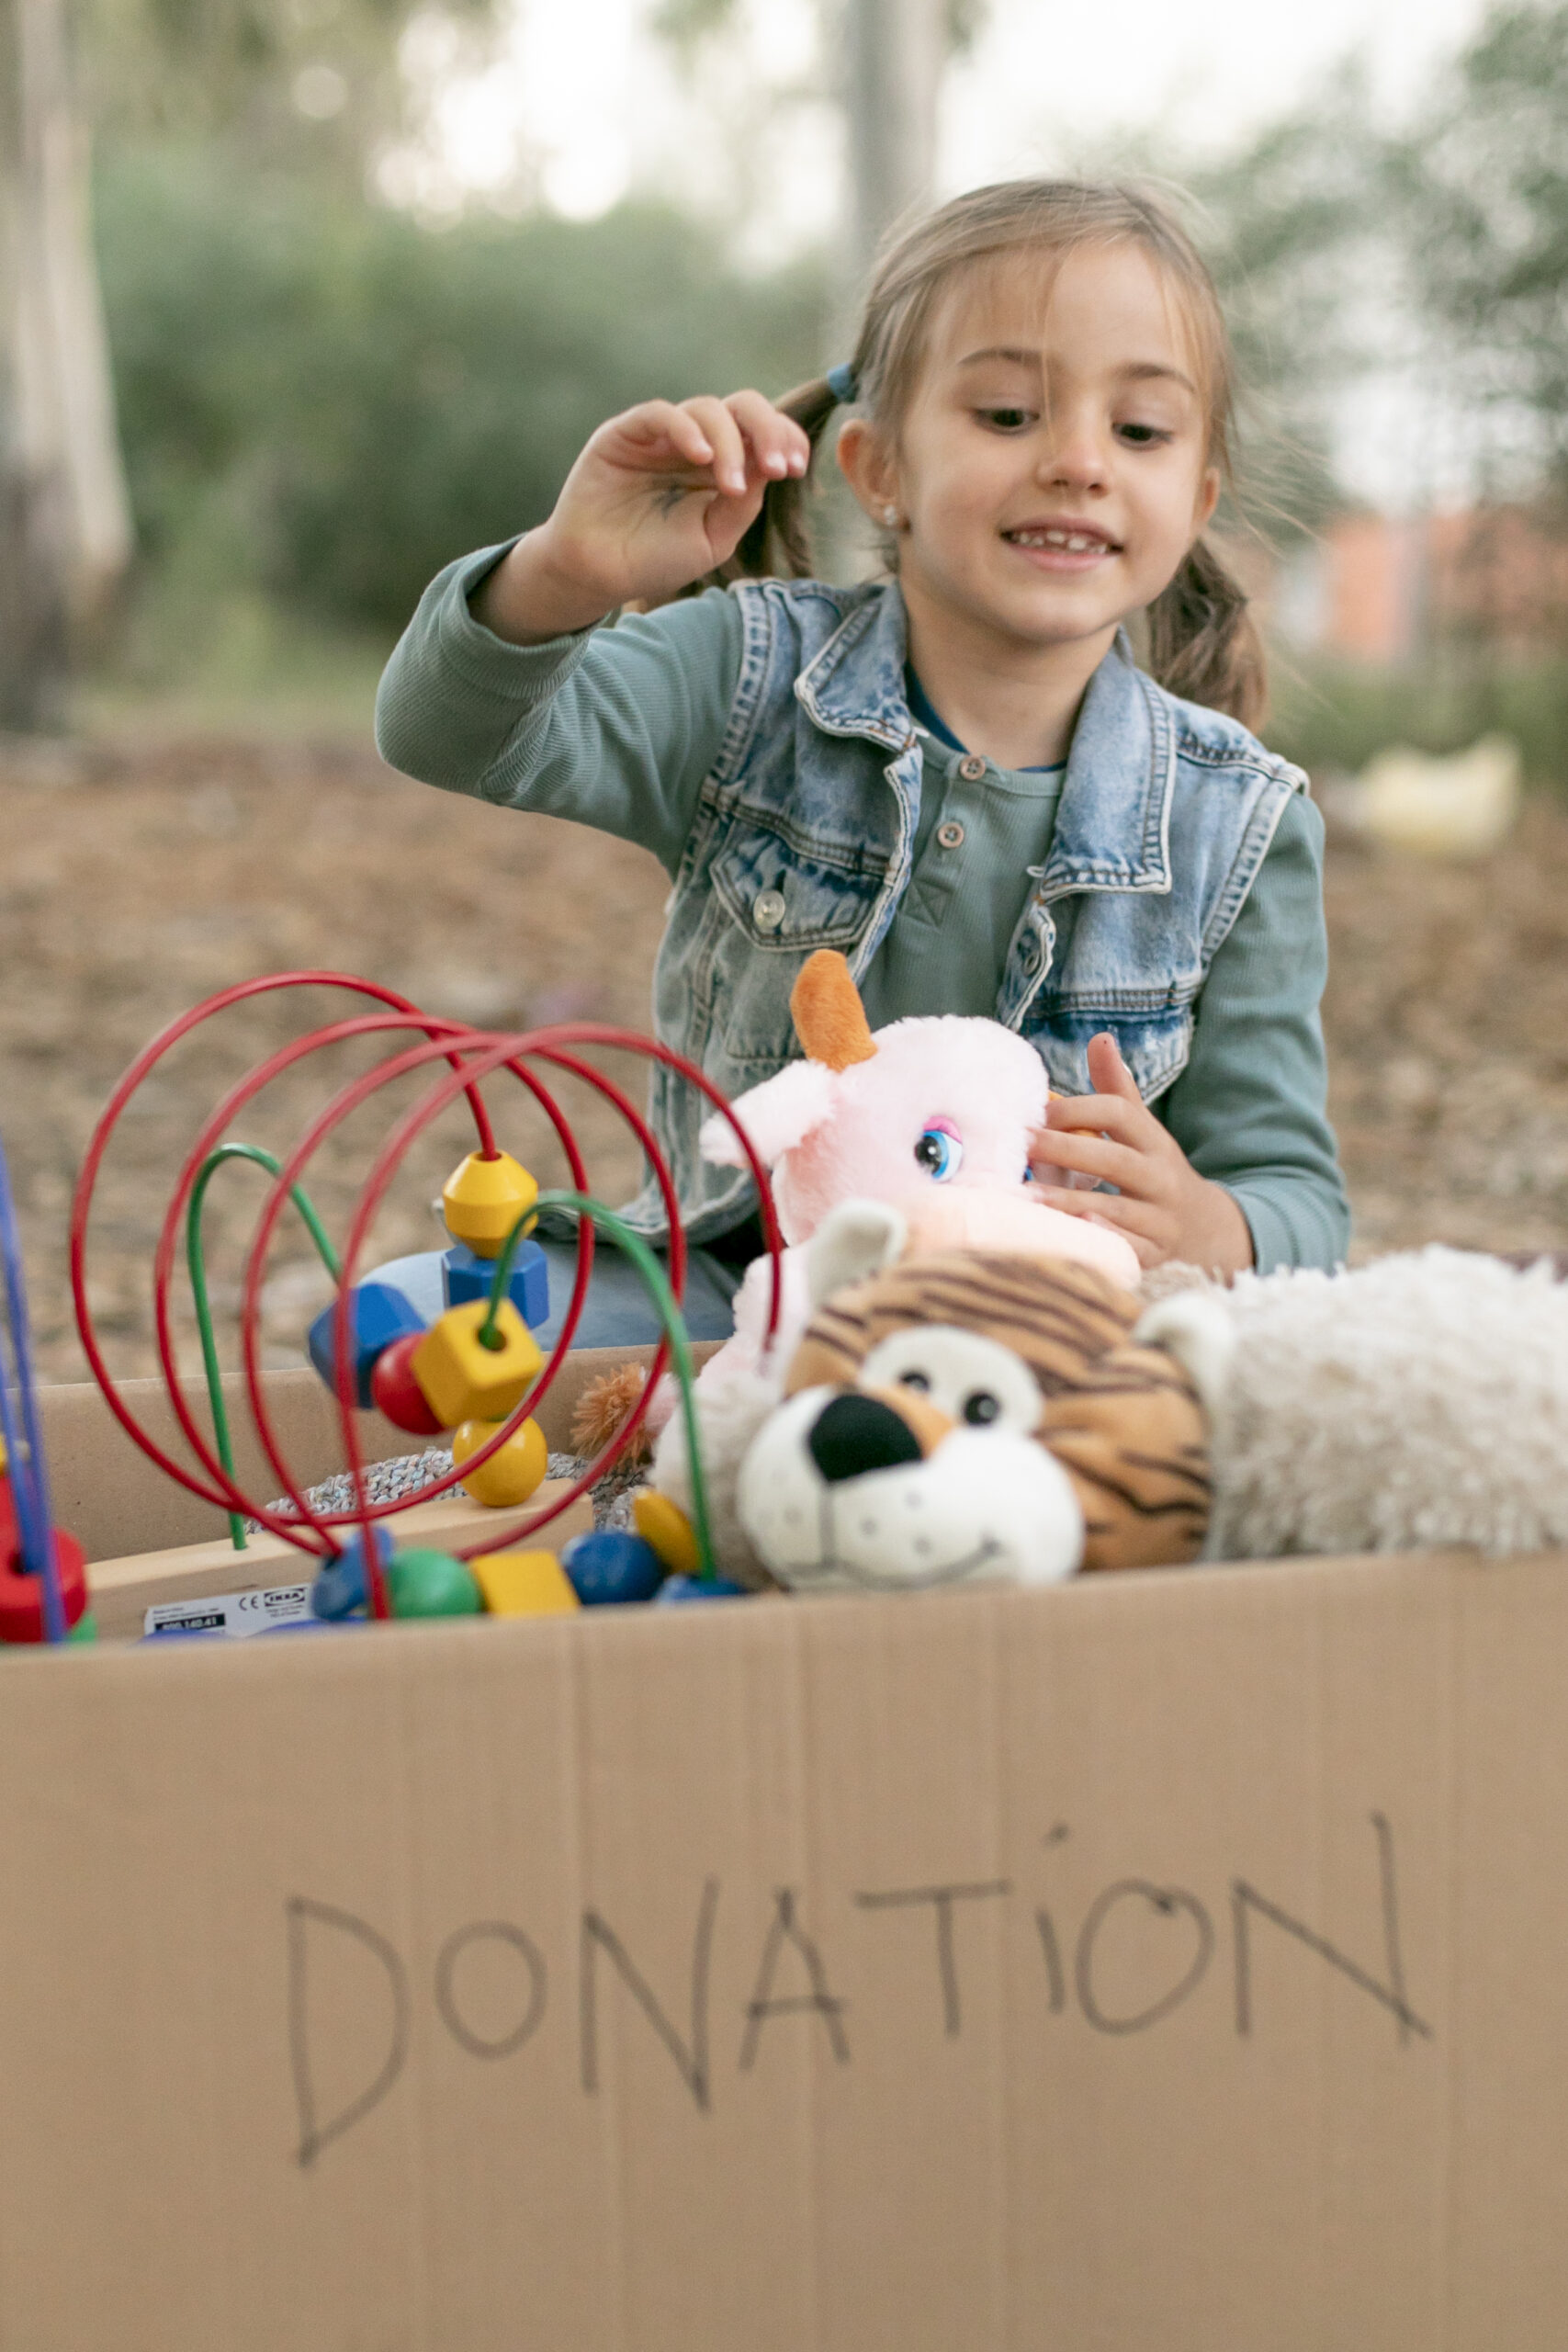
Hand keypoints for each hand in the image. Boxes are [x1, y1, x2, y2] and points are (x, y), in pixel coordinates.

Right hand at [473, 391, 810, 643]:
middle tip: (780, 467)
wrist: (598, 575)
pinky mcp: (625, 433)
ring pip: (707, 409)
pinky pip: (660, 414)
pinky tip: (701, 458)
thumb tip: (775, 461)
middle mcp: (695, 442)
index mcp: (722, 465)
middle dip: (769, 429)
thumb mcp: (713, 537)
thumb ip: (745, 502)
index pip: (762, 433)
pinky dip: (685, 430)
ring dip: (730, 443)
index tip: (796, 469)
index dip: (785, 439)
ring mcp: (660, 436)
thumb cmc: (655, 559)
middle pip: (742, 407)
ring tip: (732, 486)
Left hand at [1027, 1033, 1254, 1273]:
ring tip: (1026, 1196)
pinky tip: (1072, 1233)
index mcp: (1154, 1141)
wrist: (1207, 1231)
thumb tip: (1100, 1038)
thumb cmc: (1155, 1171)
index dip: (1080, 1109)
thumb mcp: (1144, 1131)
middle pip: (1114, 1160)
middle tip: (1024, 1144)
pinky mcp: (1155, 1255)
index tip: (1038, 1111)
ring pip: (1117, 1208)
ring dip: (1070, 1202)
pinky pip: (1129, 1250)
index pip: (1120, 1114)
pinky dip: (1103, 1241)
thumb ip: (1118, 1089)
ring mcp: (1160, 1219)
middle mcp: (1160, 1178)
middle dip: (1067, 1150)